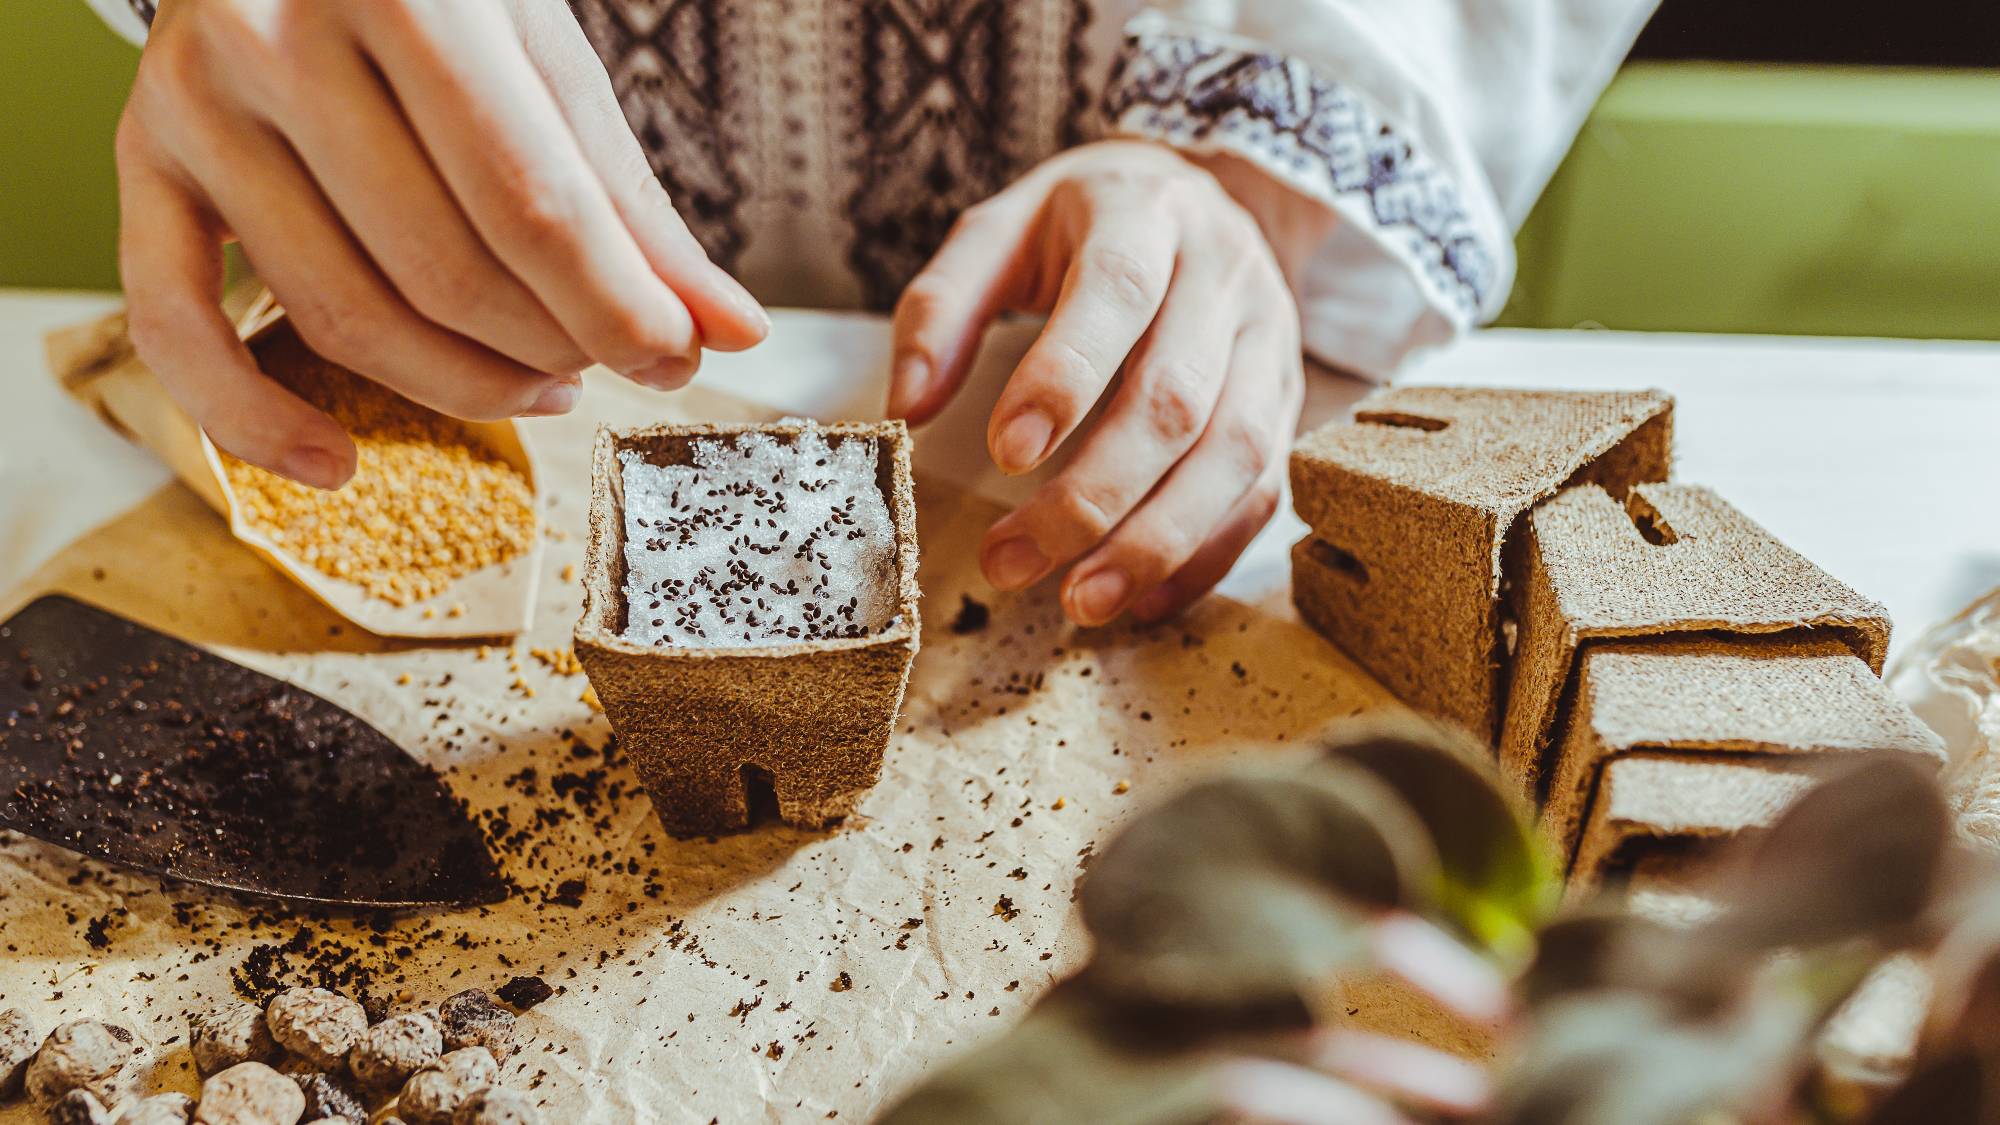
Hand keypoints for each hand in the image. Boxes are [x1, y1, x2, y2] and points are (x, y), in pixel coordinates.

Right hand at [117, 0, 769, 488]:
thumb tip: (730, 330)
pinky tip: (337, 465)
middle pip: (443, 273)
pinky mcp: (140, 159)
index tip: (676, 358)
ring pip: (343, 315)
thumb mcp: (547, 59)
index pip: (530, 205)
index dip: (615, 307)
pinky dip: (252, 419)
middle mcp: (277, 37)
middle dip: (553, 345)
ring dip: (463, 385)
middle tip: (610, 358)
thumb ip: (631, 200)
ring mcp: (196, 103)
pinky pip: (177, 325)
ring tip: (541, 380)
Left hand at [889, 140, 1308, 625]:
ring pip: (1235, 455)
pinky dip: (1206, 556)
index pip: (1117, 293)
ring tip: (1081, 604)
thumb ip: (942, 307)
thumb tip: (906, 407)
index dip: (1065, 377)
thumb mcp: (1002, 230)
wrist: (1206, 195)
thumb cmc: (1084, 223)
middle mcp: (1224, 275)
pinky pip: (1262, 490)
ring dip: (1157, 541)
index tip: (1006, 454)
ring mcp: (1269, 341)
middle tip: (1013, 562)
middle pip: (1175, 397)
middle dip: (1095, 493)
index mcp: (1145, 215)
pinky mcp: (1286, 400)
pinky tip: (1142, 601)